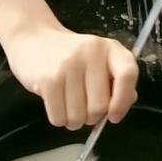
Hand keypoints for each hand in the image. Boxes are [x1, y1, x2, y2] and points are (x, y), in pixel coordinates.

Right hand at [5, 23, 139, 129]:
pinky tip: (56, 104)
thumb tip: (126, 101)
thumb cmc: (70, 56)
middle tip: (83, 107)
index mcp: (110, 48)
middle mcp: (91, 53)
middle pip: (99, 106)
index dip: (123, 101)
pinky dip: (58, 119)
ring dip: (73, 120)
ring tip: (68, 104)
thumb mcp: (98, 61)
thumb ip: (116, 81)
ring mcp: (69, 65)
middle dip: (91, 117)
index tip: (114, 116)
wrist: (33, 40)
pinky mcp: (48, 79)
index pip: (127, 74)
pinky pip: (58, 118)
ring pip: (78, 117)